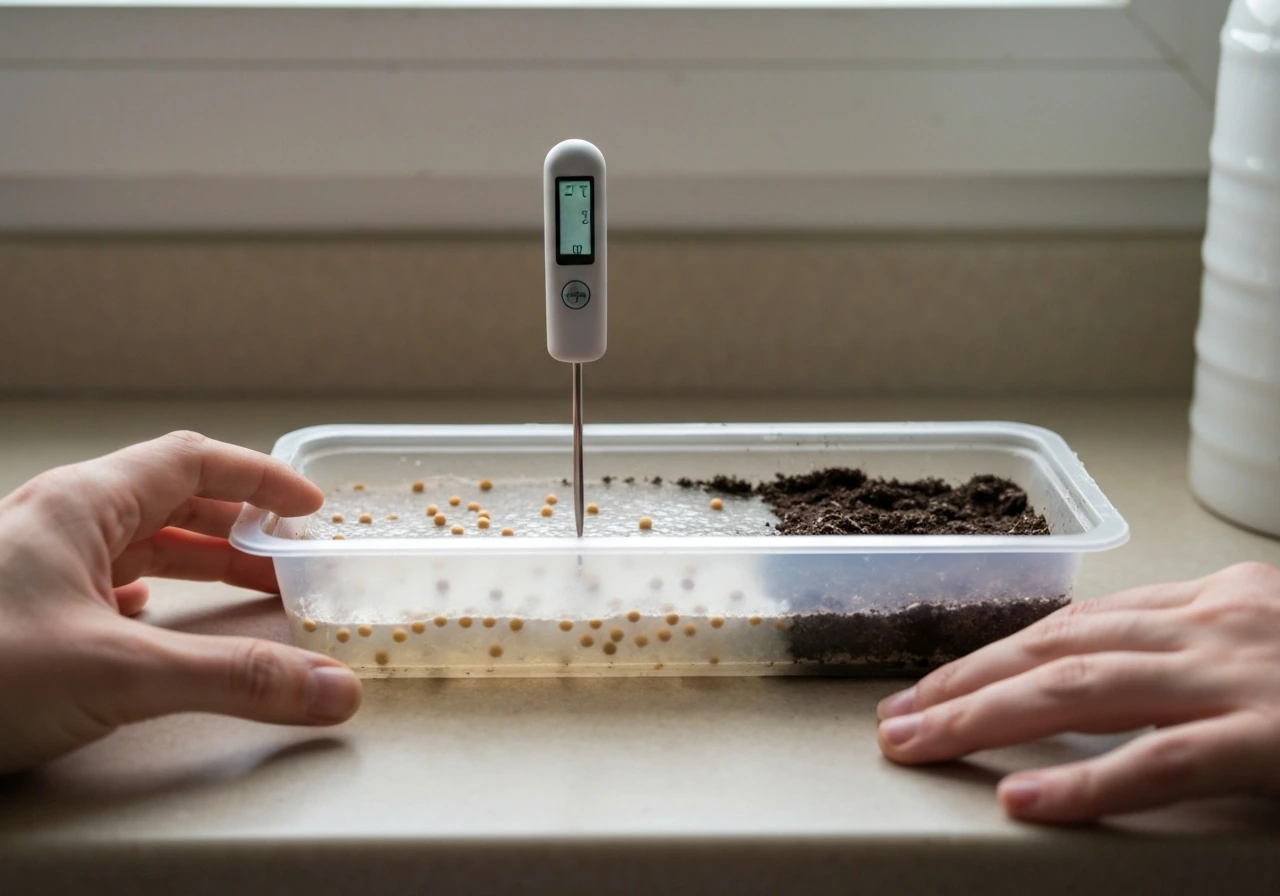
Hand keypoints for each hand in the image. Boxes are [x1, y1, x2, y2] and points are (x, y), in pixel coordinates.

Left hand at [0, 431, 361, 774]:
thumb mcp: (116, 672)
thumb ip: (234, 678)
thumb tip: (331, 691)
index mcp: (78, 506)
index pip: (191, 462)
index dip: (259, 478)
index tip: (310, 506)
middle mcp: (53, 524)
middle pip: (167, 500)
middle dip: (239, 527)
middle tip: (292, 557)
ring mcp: (28, 566)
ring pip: (132, 543)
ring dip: (196, 561)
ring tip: (246, 587)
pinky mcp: (15, 612)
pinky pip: (97, 581)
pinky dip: (146, 592)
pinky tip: (152, 616)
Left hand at [876, 562, 1279, 822]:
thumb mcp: (1276, 647)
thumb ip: (1200, 657)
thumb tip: (1122, 687)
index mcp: (1216, 600)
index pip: (1079, 623)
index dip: (997, 654)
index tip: (936, 684)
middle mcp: (1215, 621)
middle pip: (1058, 647)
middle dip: (966, 681)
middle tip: (896, 716)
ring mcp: (1238, 676)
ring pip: (1081, 688)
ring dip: (984, 717)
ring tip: (917, 744)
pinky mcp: (1272, 738)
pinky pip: (1162, 761)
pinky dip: (1085, 782)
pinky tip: (1022, 800)